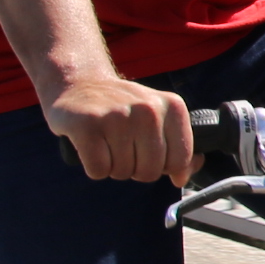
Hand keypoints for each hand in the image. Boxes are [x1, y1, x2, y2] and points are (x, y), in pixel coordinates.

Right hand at [49, 72, 194, 186]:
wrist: (81, 84)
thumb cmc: (125, 110)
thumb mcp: (159, 120)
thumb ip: (178, 149)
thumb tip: (182, 179)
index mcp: (173, 107)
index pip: (180, 160)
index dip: (162, 166)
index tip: (148, 150)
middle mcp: (148, 109)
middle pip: (150, 172)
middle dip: (135, 169)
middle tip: (123, 146)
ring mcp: (118, 116)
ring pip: (123, 172)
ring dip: (113, 166)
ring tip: (107, 142)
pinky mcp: (88, 126)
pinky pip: (99, 170)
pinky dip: (93, 167)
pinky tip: (92, 145)